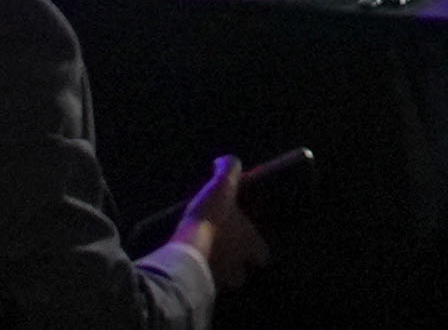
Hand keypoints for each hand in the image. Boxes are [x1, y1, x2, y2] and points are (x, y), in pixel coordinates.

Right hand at [171, 155, 272, 292]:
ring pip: (222, 281)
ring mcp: (218, 280)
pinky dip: (197, 276)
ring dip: (216, 272)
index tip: (250, 239)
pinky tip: (188, 265)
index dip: (258, 249)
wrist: (184, 251)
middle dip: (236, 266)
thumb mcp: (223, 185)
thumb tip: (225, 161)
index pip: (263, 255)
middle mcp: (237, 267)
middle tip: (225, 250)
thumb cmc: (210, 218)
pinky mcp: (197, 286)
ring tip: (205, 258)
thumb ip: (229, 168)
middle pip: (242, 275)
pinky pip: (201, 284)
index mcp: (250, 245)